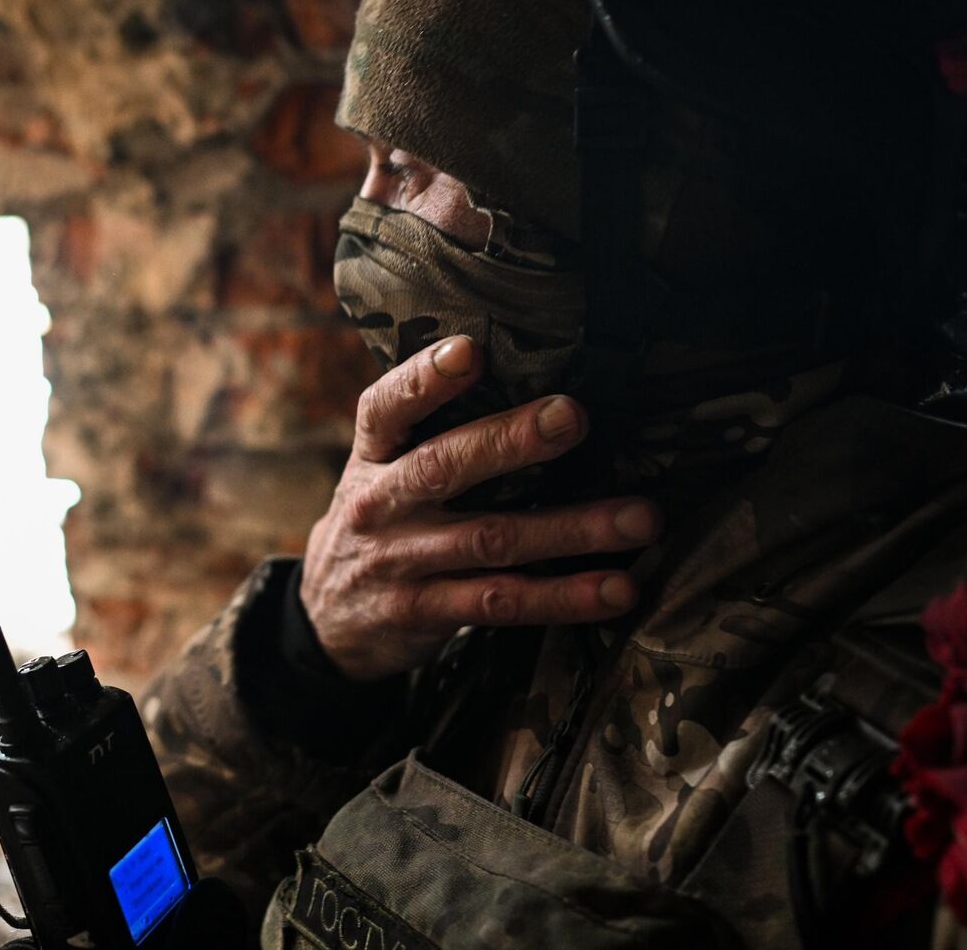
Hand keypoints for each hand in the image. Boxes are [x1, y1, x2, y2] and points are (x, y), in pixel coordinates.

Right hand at [301, 336, 659, 680]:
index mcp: (373, 454)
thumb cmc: (381, 520)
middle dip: (511, 441)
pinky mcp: (424, 613)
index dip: (425, 378)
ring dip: (571, 529)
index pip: (388, 406)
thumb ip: (435, 430)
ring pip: (491, 539)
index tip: (471, 351)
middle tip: (573, 417)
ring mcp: (399, 562)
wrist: (326, 616)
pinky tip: (617, 589)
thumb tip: (536, 376)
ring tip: (640, 517)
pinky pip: (502, 603)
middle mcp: (380, 503)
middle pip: (444, 466)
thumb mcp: (382, 468)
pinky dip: (564, 596)